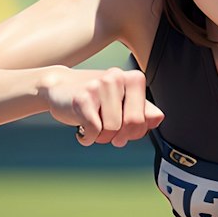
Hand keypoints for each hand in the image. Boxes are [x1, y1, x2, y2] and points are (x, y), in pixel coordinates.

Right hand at [43, 66, 164, 148]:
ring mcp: (99, 86)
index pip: (146, 118)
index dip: (135, 132)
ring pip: (112, 129)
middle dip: (120, 136)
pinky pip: (94, 131)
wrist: (58, 88)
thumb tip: (158, 118)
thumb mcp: (121, 102)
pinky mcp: (83, 98)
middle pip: (132, 125)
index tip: (122, 128)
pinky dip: (87, 138)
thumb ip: (142, 111)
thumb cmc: (95, 98)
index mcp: (132, 78)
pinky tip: (80, 129)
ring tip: (92, 126)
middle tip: (107, 132)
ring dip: (101, 137)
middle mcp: (117, 78)